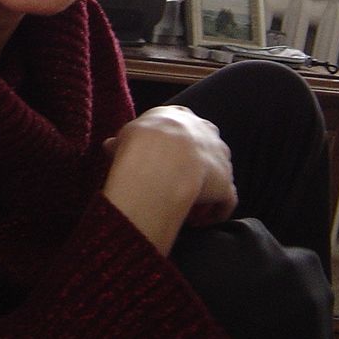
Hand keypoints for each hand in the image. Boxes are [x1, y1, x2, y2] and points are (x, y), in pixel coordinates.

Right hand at [102, 106, 236, 254]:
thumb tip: (111, 146)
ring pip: (219, 173)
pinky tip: (200, 222)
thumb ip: (122, 141)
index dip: (175, 145)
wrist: (160, 160)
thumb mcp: (124, 135)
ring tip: (188, 206)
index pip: (183, 126)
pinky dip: (216, 212)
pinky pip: (225, 200)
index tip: (163, 159)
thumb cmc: (139, 143)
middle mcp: (206, 132)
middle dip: (197, 163)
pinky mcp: (226, 182)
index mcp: (181, 117)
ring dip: (208, 189)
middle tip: (176, 182)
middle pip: (206, 146)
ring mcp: (220, 157)